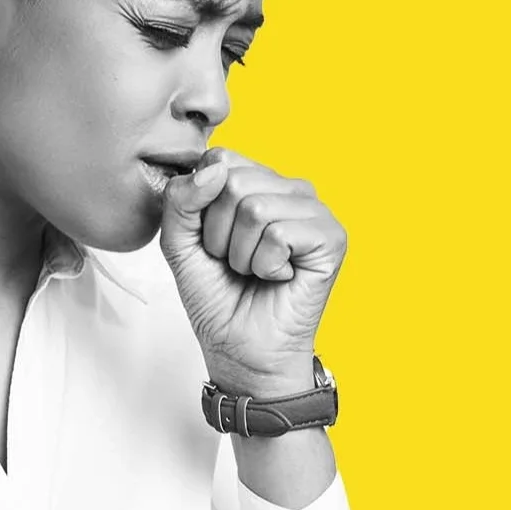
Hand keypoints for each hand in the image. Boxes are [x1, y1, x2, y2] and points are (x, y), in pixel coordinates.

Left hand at [157, 146, 347, 397]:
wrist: (240, 351)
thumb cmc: (217, 298)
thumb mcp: (179, 243)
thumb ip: (180, 200)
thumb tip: (215, 169)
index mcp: (257, 181)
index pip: (218, 159)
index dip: (200, 207)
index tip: (211, 241)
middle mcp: (289, 189)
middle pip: (233, 182)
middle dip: (218, 234)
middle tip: (234, 262)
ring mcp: (314, 211)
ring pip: (255, 208)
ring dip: (241, 253)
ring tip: (254, 271)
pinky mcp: (331, 237)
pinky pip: (280, 233)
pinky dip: (266, 265)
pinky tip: (278, 277)